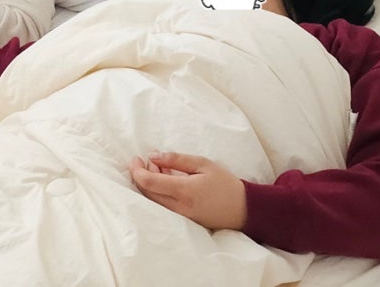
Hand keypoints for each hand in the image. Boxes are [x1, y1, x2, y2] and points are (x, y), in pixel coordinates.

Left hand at [129, 152, 246, 230]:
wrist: (244, 209)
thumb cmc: (224, 183)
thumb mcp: (202, 164)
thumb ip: (175, 159)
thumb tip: (152, 156)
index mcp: (184, 192)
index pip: (150, 183)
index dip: (137, 171)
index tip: (135, 158)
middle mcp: (179, 208)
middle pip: (147, 193)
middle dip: (139, 175)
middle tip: (142, 160)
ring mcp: (180, 217)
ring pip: (153, 201)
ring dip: (148, 183)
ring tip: (155, 166)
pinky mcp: (183, 222)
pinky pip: (162, 206)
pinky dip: (157, 191)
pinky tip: (164, 178)